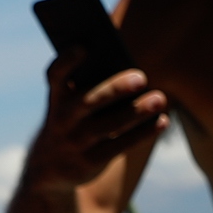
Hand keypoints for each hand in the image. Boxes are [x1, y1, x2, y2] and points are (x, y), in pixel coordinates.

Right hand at [25, 49, 169, 190]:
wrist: (50, 165)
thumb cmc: (73, 119)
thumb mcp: (70, 102)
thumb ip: (90, 84)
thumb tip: (131, 70)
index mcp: (57, 96)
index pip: (56, 75)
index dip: (67, 60)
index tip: (85, 46)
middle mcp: (62, 119)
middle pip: (88, 101)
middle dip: (114, 89)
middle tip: (141, 78)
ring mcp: (75, 142)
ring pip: (109, 126)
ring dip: (137, 112)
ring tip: (160, 99)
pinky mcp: (90, 161)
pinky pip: (120, 146)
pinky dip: (143, 133)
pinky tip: (162, 121)